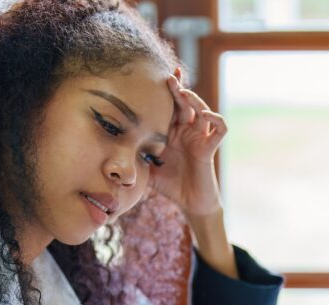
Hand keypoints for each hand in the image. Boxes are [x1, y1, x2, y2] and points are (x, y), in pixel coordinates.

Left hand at [148, 72, 226, 216]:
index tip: (154, 77)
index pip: (169, 107)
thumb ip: (134, 158)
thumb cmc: (170, 186)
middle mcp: (187, 131)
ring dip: (195, 100)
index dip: (166, 92)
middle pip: (186, 103)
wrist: (190, 203)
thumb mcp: (147, 168)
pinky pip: (220, 130)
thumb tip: (109, 153)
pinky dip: (217, 120)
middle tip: (169, 78)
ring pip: (202, 111)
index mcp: (171, 132)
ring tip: (184, 93)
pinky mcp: (209, 148)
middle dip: (179, 89)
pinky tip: (207, 114)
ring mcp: (199, 138)